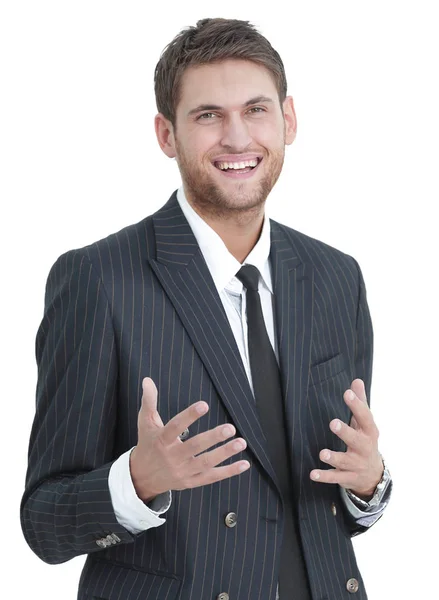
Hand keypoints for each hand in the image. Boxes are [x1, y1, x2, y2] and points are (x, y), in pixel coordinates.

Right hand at [130, 377, 249, 501]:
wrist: (142, 477)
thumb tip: (147, 380)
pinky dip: (228, 471)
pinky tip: (244, 463)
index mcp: (161, 440)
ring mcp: (182, 471)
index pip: (175, 426)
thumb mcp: (145, 422)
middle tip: (230, 428)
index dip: (189, 416)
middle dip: (213, 437)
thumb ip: (149, 401)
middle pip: (194, 447)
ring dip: (224, 453)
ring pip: (205, 463)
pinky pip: (211, 477)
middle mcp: (172, 457)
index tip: (204, 405)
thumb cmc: (147, 444)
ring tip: (241, 442)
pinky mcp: (191, 482)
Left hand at [310, 378, 383, 498]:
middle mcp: (364, 448)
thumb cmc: (365, 441)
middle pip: (356, 440)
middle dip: (345, 432)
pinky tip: (313, 474)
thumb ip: (360, 402)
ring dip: (333, 457)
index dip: (356, 405)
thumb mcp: (365, 423)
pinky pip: (335, 477)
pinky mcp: (347, 477)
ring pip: (344, 461)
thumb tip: (357, 380)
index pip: (364, 417)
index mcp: (369, 432)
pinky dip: (324, 476)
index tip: (347, 393)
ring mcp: (356, 464)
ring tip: (322, 453)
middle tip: (332, 423)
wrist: (374, 475)